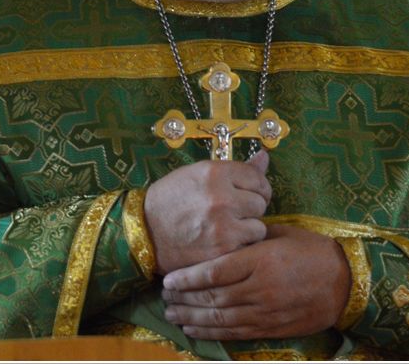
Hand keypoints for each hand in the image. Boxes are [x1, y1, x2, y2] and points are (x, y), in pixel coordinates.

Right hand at [143, 150, 271, 273]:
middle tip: (234, 211)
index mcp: (215, 173)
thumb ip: (234, 169)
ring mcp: (224, 226)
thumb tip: (265, 158)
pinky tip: (223, 242)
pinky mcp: (223, 251)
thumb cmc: (170, 199)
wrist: (144, 231)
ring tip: (228, 228)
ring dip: (248, 229)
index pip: (257, 177)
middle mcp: (222, 198)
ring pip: (259, 227)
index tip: (247, 192)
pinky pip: (248, 247)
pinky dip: (239, 246)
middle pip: (261, 202)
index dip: (255, 186)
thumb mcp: (197, 175)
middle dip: (250, 208)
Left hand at [160, 223, 351, 340]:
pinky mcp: (271, 328)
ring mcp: (265, 311)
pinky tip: (195, 329)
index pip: (215, 272)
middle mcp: (259, 289)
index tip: (169, 279)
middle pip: (212, 297)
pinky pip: (236, 333)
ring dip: (193, 318)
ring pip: (220, 319)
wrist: (346, 282)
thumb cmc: (313, 250)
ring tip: (173, 315)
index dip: (188, 278)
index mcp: (260, 260)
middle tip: (163, 299)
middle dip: (184, 300)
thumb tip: (225, 233)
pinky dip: (212, 332)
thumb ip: (251, 236)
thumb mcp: (282, 233)